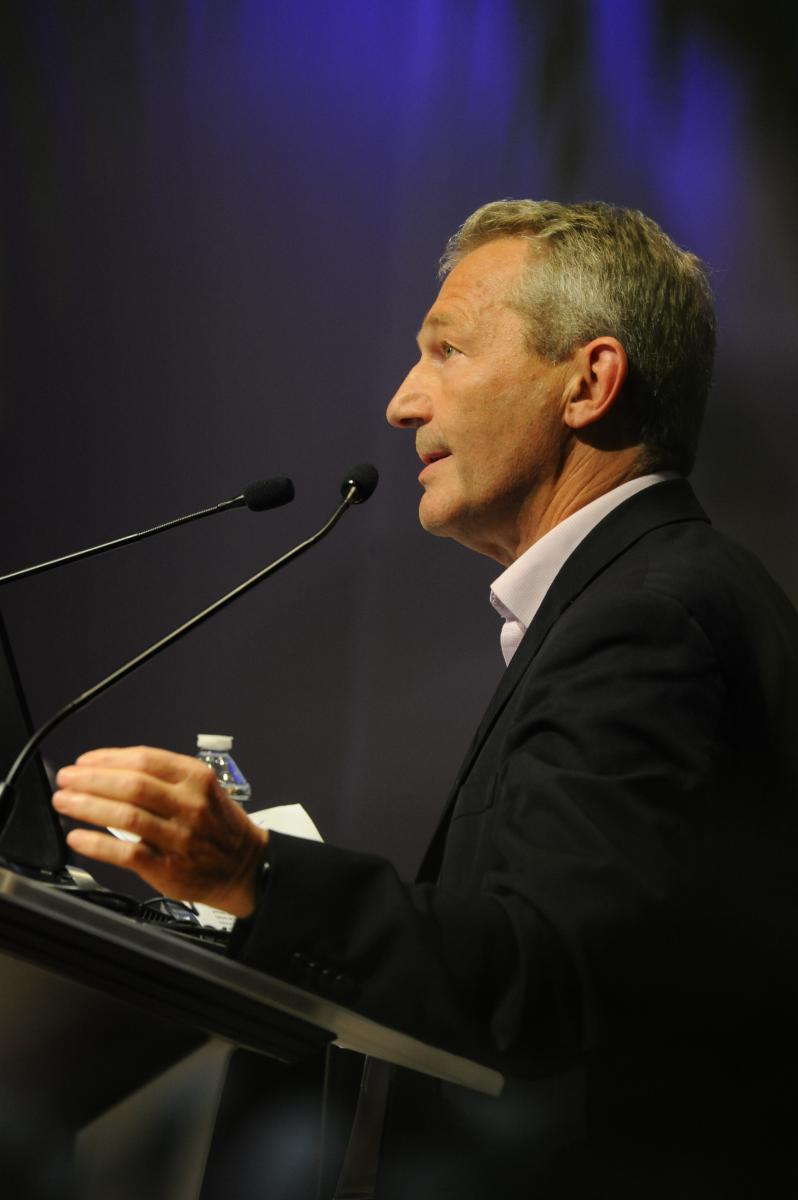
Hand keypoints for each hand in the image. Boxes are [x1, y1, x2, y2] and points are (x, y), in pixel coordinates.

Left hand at [53, 746, 267, 916]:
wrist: (247, 866)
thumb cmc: (219, 825)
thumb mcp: (204, 787)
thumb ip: (164, 778)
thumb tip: (111, 771)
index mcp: (197, 778)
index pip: (145, 759)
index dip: (108, 758)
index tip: (84, 762)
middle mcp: (189, 804)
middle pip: (132, 785)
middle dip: (91, 780)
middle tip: (66, 779)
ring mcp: (179, 837)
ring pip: (126, 816)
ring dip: (88, 807)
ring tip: (64, 802)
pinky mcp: (169, 867)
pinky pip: (127, 853)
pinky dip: (98, 845)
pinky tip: (78, 838)